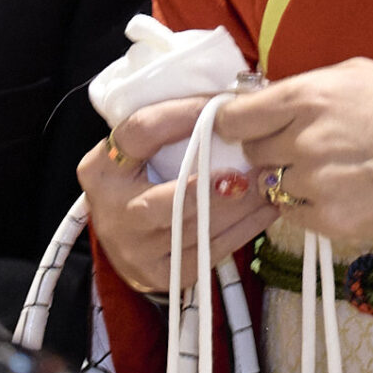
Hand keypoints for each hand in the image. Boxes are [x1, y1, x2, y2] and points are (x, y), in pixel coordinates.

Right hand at [78, 96, 279, 296]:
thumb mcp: (138, 153)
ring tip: (270, 184)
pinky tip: (267, 209)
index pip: (141, 132)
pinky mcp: (160, 274)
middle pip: (163, 201)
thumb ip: (170, 129)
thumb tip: (234, 99)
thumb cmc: (141, 180)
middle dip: (209, 189)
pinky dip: (244, 229)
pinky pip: (209, 252)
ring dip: (240, 207)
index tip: (224, 105)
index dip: (183, 114)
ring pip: (194, 229)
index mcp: (101, 168)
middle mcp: (112, 210)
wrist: (124, 240)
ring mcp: (134, 248)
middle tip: (248, 173)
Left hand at [216, 59, 372, 247]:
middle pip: (252, 153)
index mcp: (307, 97)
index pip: (233, 118)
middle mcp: (303, 141)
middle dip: (270, 149)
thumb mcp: (359, 74)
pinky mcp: (332, 221)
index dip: (237, 123)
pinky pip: (296, 215)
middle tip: (307, 146)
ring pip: (274, 185)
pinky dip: (311, 205)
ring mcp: (316, 185)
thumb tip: (268, 100)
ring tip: (339, 169)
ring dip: (293, 179)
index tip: (246, 127)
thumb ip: (307, 88)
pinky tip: (348, 189)